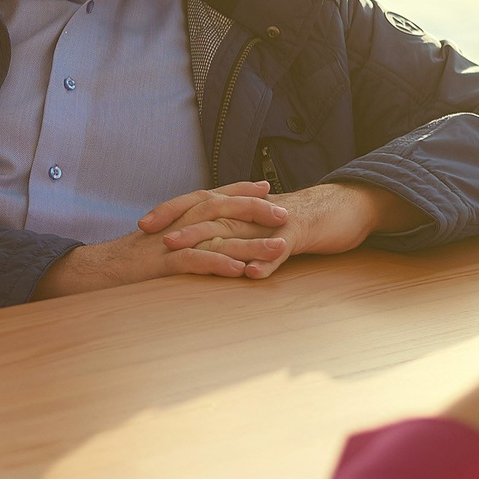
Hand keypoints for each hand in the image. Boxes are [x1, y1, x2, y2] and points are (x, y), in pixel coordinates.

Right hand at [35, 182, 292, 297]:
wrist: (93, 271)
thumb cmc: (126, 261)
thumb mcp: (156, 242)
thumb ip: (178, 233)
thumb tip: (198, 234)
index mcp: (175, 217)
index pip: (212, 196)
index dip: (239, 190)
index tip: (266, 186)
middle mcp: (175, 223)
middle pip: (221, 209)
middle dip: (255, 210)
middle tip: (284, 214)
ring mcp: (169, 242)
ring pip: (216, 236)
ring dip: (250, 241)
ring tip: (279, 247)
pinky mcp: (162, 264)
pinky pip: (195, 262)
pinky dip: (218, 264)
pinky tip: (241, 270)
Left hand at [144, 180, 418, 280]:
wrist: (336, 208)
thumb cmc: (290, 221)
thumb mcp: (253, 225)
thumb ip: (227, 232)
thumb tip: (196, 244)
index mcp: (237, 206)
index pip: (197, 204)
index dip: (170, 212)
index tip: (142, 226)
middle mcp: (249, 211)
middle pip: (210, 215)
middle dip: (180, 226)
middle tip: (154, 240)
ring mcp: (271, 222)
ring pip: (239, 232)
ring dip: (212, 244)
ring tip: (186, 255)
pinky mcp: (296, 235)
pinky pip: (278, 250)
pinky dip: (264, 261)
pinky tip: (250, 274)